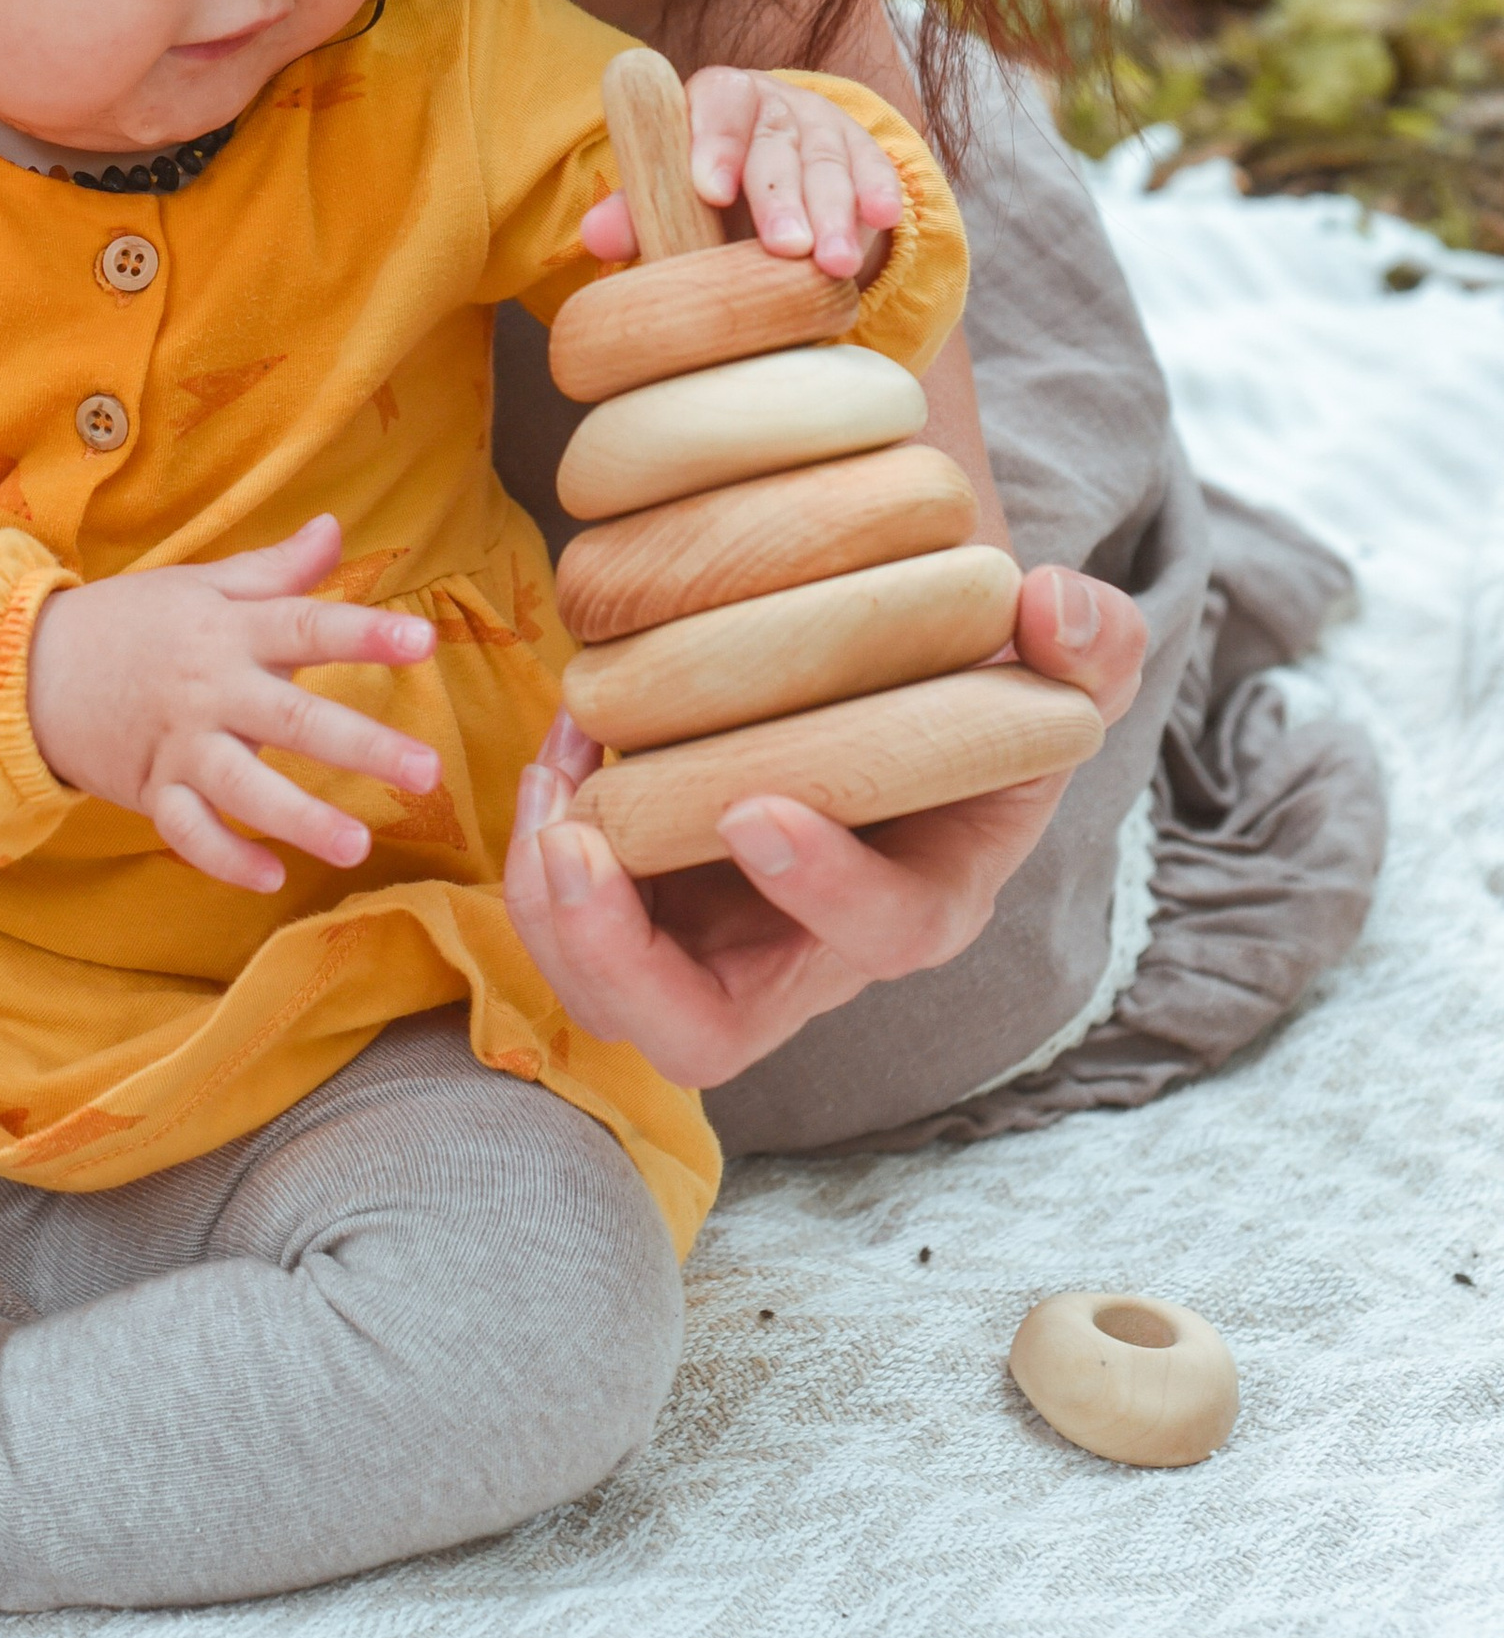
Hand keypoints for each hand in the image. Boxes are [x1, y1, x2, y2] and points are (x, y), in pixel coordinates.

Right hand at [27, 513, 439, 893]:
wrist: (31, 668)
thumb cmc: (132, 621)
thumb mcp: (201, 584)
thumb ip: (274, 569)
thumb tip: (334, 527)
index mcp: (229, 631)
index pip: (305, 626)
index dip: (363, 634)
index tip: (422, 642)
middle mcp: (209, 690)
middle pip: (292, 720)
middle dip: (362, 747)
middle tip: (429, 772)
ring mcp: (178, 746)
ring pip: (243, 789)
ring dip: (301, 819)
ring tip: (358, 845)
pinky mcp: (151, 790)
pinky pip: (189, 832)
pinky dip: (225, 858)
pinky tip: (272, 878)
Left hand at [502, 562, 1149, 1087]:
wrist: (892, 695)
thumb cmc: (975, 696)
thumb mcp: (1057, 667)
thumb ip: (1089, 642)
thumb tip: (1053, 603)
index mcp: (926, 901)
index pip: (887, 938)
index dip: (824, 890)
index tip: (756, 806)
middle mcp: (808, 952)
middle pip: (699, 1034)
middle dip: (619, 960)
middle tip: (578, 841)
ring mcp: (714, 938)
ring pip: (608, 991)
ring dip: (554, 898)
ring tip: (553, 772)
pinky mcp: (647, 900)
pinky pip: (574, 916)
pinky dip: (547, 833)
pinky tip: (563, 737)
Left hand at [577, 68, 901, 282]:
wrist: (772, 169)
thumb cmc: (707, 185)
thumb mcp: (672, 191)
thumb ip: (637, 208)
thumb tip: (597, 235)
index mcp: (716, 101)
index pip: (717, 106)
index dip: (714, 144)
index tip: (711, 191)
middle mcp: (772, 106)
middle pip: (777, 143)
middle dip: (781, 197)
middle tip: (786, 246)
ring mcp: (822, 127)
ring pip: (828, 165)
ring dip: (834, 214)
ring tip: (834, 264)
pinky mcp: (864, 152)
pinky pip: (874, 169)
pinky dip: (878, 194)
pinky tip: (882, 219)